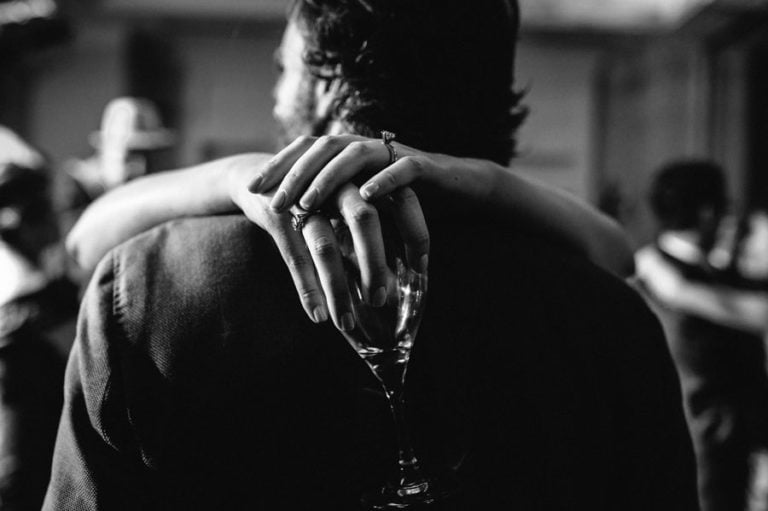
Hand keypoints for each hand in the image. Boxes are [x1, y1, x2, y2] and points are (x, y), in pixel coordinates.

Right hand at [226, 153, 427, 332]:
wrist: (257, 174)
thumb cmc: (314, 197)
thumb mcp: (345, 205)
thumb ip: (369, 232)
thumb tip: (398, 281)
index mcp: (364, 179)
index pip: (402, 199)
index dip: (416, 233)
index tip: (421, 268)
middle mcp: (337, 184)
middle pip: (364, 218)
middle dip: (374, 263)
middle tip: (380, 300)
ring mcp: (304, 199)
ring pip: (326, 246)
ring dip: (338, 288)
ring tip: (346, 323)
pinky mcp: (277, 216)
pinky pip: (295, 257)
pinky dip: (308, 289)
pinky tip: (319, 316)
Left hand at [250, 134, 495, 220]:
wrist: (459, 188)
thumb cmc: (405, 200)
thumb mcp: (363, 204)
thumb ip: (335, 207)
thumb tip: (296, 229)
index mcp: (348, 153)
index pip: (306, 150)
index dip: (278, 166)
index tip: (252, 188)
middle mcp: (367, 147)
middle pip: (323, 147)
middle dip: (295, 174)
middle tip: (274, 202)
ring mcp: (394, 153)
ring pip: (355, 154)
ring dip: (329, 177)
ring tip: (309, 203)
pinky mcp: (424, 166)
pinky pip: (402, 168)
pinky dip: (384, 180)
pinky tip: (366, 196)